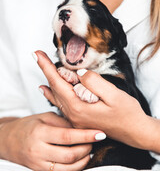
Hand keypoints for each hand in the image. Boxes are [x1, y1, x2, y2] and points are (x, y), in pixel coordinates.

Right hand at [0, 112, 105, 170]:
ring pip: (68, 169)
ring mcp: (39, 165)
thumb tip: (82, 126)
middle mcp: (38, 151)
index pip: (68, 136)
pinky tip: (80, 159)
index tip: (100, 133)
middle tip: (94, 140)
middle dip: (87, 149)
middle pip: (70, 156)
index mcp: (39, 133)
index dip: (86, 136)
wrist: (10, 140)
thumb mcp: (45, 117)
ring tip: (89, 150)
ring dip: (83, 160)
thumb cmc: (28, 126)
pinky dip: (74, 168)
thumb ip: (63, 122)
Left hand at [35, 51, 159, 153]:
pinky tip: (47, 90)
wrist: (134, 132)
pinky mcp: (79, 118)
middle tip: (37, 55)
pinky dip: (52, 94)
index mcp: (78, 107)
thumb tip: (78, 72)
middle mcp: (73, 114)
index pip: (57, 83)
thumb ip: (94, 82)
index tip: (37, 54)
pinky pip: (61, 103)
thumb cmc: (127, 114)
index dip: (47, 67)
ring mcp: (75, 118)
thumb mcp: (114, 95)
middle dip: (45, 70)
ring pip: (57, 95)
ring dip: (49, 80)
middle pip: (54, 88)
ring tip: (42, 67)